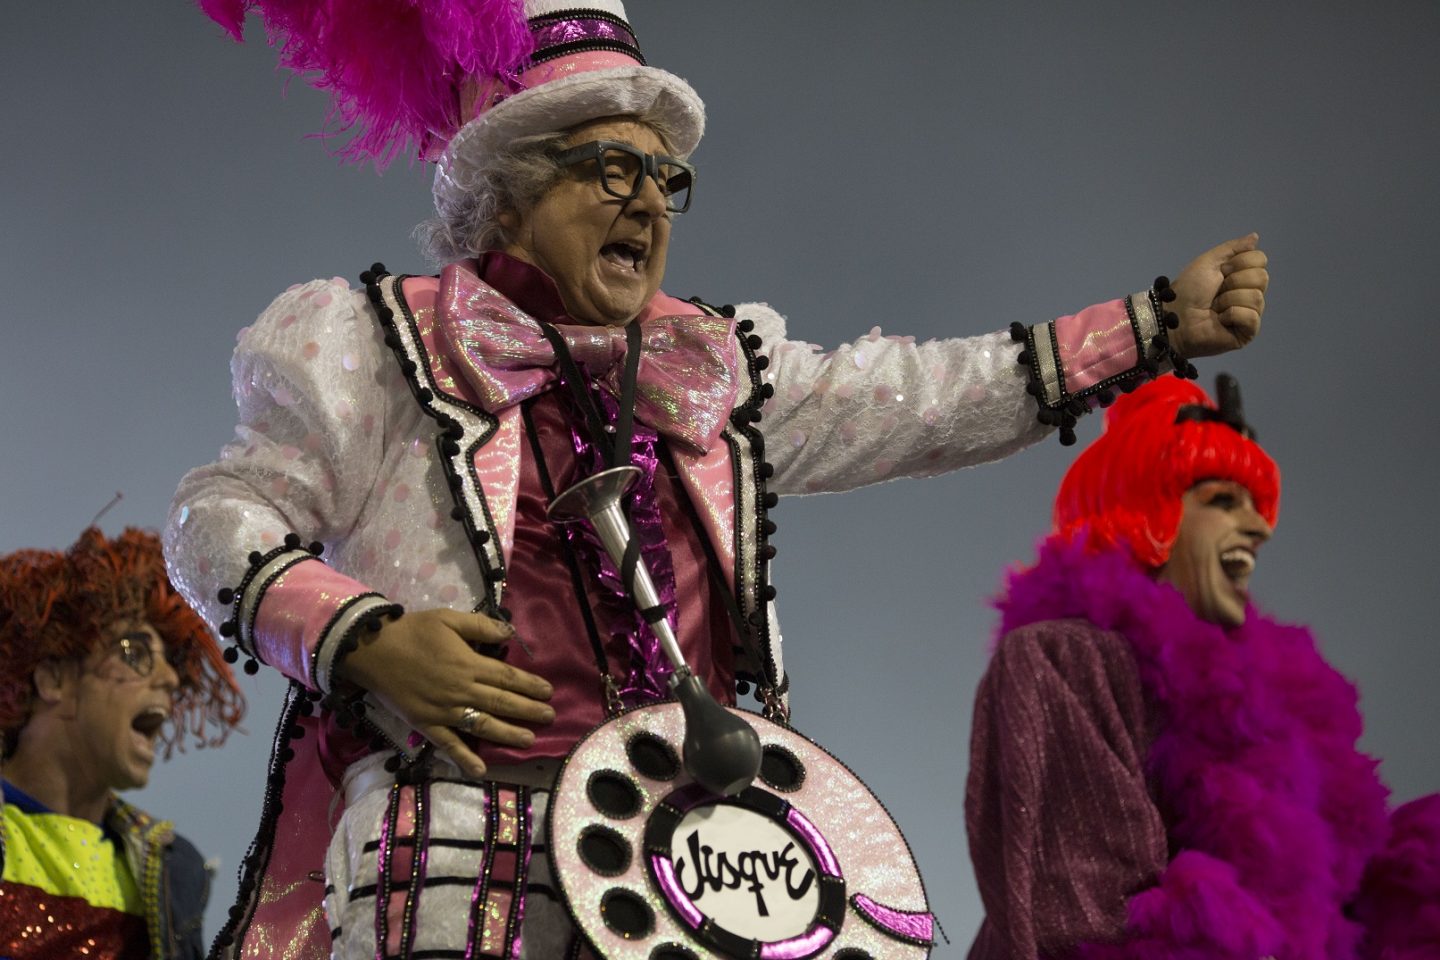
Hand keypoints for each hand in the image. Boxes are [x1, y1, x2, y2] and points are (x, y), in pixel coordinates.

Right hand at [335, 608, 554, 777]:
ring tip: (530, 740)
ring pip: (483, 725)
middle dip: (529, 710)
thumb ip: (481, 626)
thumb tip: (510, 633)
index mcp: (469, 664)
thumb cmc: (413, 631)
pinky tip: (481, 770)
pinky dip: (465, 758)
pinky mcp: (426, 725)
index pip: (507, 677)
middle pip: (502, 703)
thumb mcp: (449, 618)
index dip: (530, 685)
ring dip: (509, 734)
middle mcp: (461, 690)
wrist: (373, 650)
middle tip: (550, 717)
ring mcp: (445, 710)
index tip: (548, 692)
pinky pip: (449, 745)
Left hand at [1167, 233, 1268, 358]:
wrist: (1175, 315)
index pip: (1260, 260)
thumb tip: (1255, 236)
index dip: (1239, 263)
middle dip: (1233, 282)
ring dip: (1228, 300)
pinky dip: (1231, 315)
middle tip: (1216, 292)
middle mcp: (1250, 293)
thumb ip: (1233, 248)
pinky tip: (1219, 320)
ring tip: (1214, 308)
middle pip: (1261, 277)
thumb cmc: (1189, 289)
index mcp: (1243, 276)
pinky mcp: (1248, 332)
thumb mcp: (1209, 261)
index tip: (1220, 272)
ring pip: (1256, 297)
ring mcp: (1250, 313)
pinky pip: (1251, 316)